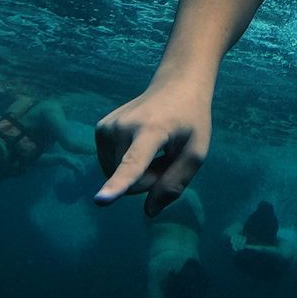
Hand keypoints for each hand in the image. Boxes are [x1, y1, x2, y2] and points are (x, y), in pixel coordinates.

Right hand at [94, 80, 211, 214]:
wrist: (174, 86)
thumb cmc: (190, 121)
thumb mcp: (196, 152)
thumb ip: (175, 183)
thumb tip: (148, 212)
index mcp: (152, 131)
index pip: (133, 163)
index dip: (117, 184)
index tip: (100, 200)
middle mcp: (123, 126)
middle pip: (134, 182)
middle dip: (152, 178)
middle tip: (167, 153)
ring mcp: (107, 127)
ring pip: (120, 176)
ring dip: (140, 171)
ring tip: (154, 147)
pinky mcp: (100, 130)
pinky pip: (113, 167)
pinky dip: (128, 163)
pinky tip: (140, 145)